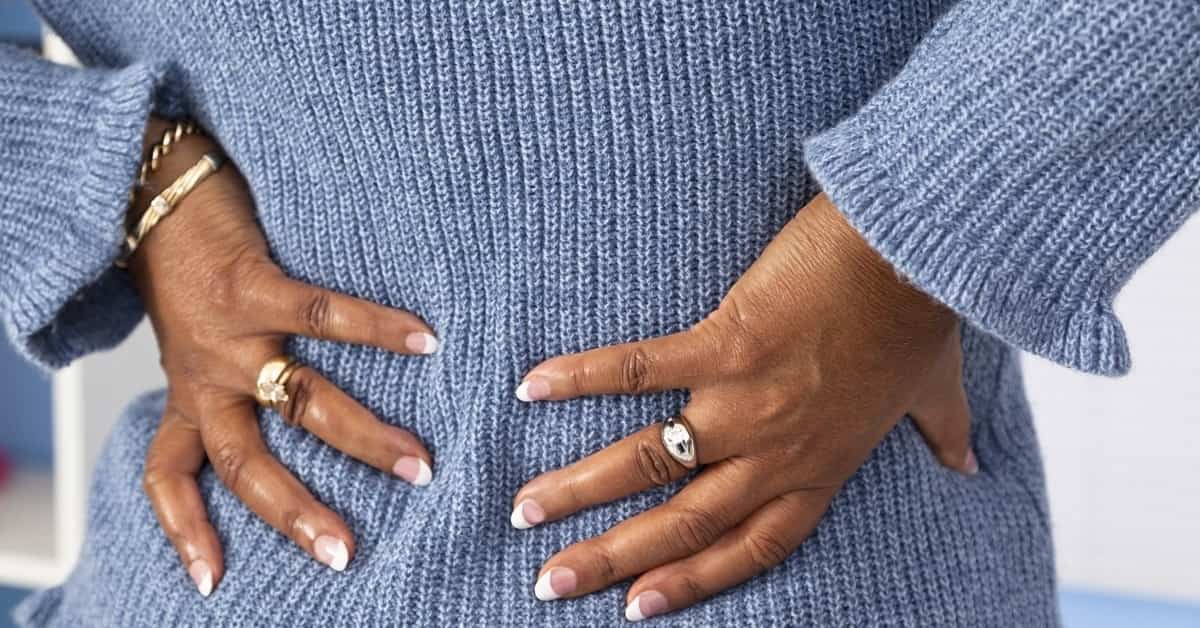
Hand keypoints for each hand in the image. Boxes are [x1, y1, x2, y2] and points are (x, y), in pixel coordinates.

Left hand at [130, 118, 438, 596]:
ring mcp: (226, 334)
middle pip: (248, 465)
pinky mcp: (249, 284)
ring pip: (298, 403)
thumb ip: (225, 372)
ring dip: (363, 437)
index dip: (185, 531)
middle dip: (298, 513)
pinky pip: (321, 314)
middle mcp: (202, 375)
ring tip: (419, 461)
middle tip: (348, 550)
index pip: (170, 475)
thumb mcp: (187, 335)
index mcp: (186, 392)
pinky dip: (378, 328)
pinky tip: (425, 338)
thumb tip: (290, 400)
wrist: (141, 187)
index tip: (211, 581)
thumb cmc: (181, 262)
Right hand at [511, 193, 975, 620]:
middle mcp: (776, 452)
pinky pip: (641, 370)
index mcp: (818, 469)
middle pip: (682, 523)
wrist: (921, 252)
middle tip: (551, 582)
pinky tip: (532, 388)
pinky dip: (584, 378)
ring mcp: (746, 401)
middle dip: (611, 559)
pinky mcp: (726, 342)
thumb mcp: (937, 392)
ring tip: (523, 509)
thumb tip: (971, 466)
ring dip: (579, 490)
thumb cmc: (923, 318)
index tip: (639, 607)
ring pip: (648, 461)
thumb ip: (943, 435)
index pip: (749, 547)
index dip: (691, 580)